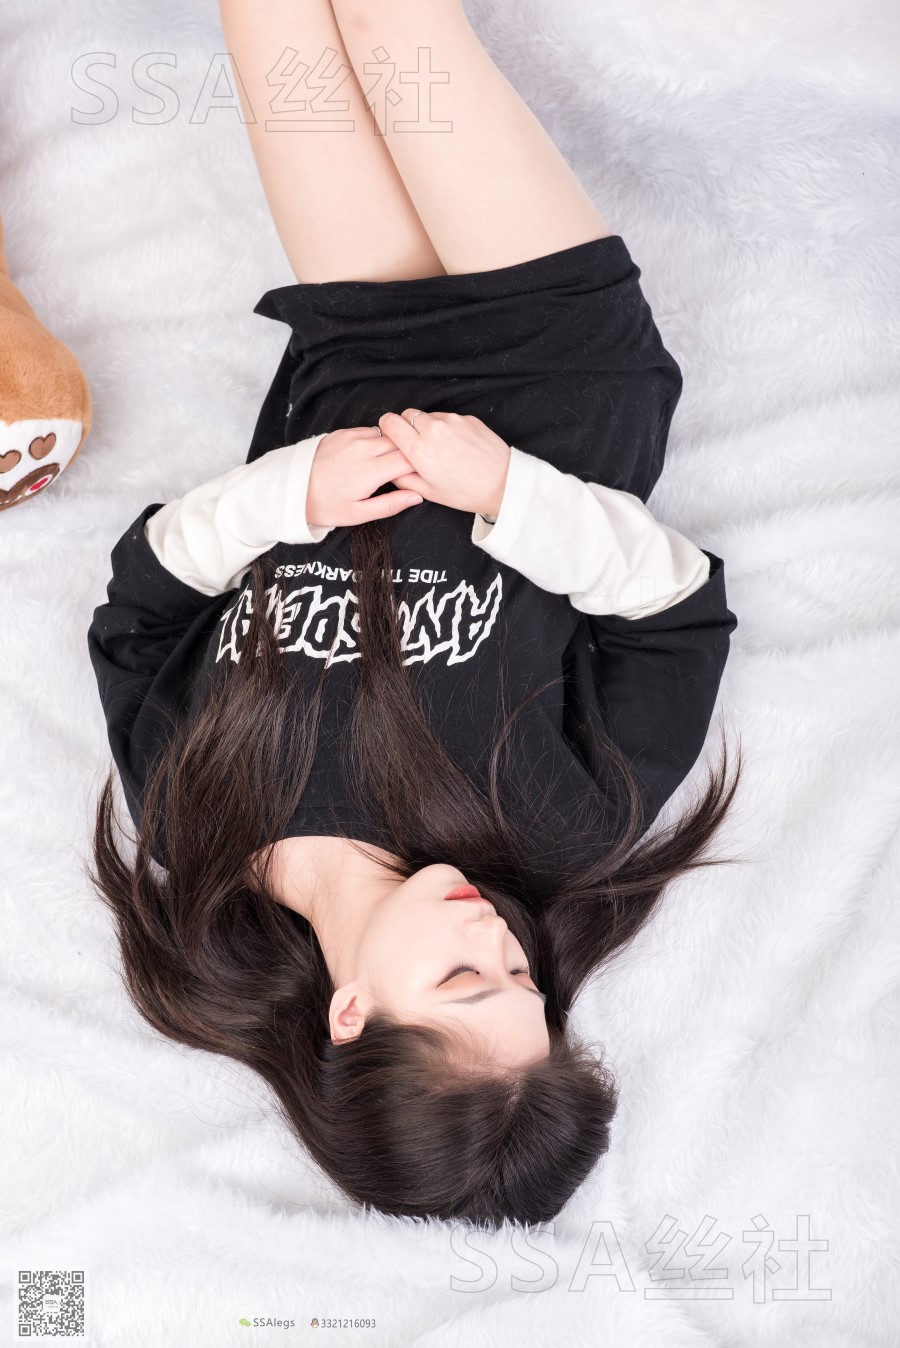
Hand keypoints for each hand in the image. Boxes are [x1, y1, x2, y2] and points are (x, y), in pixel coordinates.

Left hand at [305, 425, 423, 528]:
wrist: (291, 488)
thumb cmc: (325, 505)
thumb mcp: (358, 514)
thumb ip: (391, 504)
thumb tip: (417, 496)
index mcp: (370, 471)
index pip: (409, 459)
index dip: (418, 467)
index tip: (417, 477)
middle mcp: (363, 448)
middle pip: (401, 444)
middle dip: (408, 455)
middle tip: (406, 471)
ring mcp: (352, 437)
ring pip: (387, 435)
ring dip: (393, 447)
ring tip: (389, 463)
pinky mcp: (343, 432)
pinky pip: (371, 431)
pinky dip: (377, 441)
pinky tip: (372, 455)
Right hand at [379, 410, 510, 518]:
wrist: (503, 484)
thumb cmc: (467, 492)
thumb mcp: (429, 493)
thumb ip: (404, 479)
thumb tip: (392, 470)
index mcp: (418, 449)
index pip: (390, 422)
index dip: (388, 428)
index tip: (392, 435)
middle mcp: (433, 429)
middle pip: (407, 415)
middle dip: (407, 426)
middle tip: (417, 445)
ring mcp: (452, 421)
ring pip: (429, 415)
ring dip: (428, 427)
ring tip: (440, 448)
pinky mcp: (468, 418)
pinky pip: (449, 418)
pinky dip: (447, 428)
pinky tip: (457, 445)